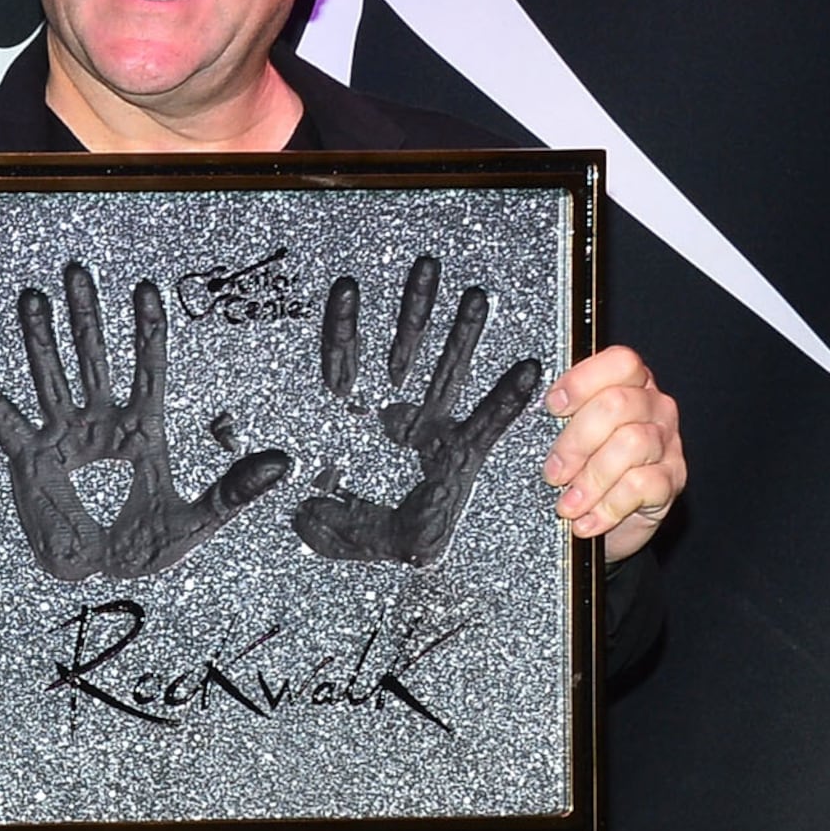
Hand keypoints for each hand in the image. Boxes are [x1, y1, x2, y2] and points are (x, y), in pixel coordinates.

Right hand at [0, 262, 290, 583]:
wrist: (103, 577)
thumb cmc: (149, 548)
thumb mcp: (198, 519)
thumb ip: (235, 491)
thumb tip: (284, 461)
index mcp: (142, 431)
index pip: (147, 371)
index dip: (147, 333)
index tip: (144, 290)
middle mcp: (100, 425)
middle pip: (93, 360)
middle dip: (86, 317)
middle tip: (77, 270)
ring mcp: (64, 439)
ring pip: (50, 379)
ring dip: (39, 338)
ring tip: (31, 297)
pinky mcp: (31, 461)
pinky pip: (6, 423)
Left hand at [292, 255, 548, 566]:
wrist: (402, 563)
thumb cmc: (363, 533)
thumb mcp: (324, 521)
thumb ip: (311, 511)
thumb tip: (304, 508)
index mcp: (352, 420)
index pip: (345, 360)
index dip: (345, 325)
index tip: (347, 289)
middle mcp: (394, 414)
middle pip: (403, 349)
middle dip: (415, 308)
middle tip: (425, 267)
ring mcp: (430, 428)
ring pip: (446, 370)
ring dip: (462, 334)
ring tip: (476, 296)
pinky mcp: (463, 452)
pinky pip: (487, 421)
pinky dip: (506, 398)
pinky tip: (525, 370)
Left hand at [540, 345, 686, 560]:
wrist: (609, 524)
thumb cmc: (581, 469)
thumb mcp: (564, 436)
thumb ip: (557, 415)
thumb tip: (519, 400)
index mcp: (629, 384)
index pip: (620, 362)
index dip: (584, 381)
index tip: (553, 407)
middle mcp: (653, 407)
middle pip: (618, 404)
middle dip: (576, 441)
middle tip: (553, 472)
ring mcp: (667, 443)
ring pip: (631, 443)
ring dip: (591, 479)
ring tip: (567, 504)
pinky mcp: (672, 480)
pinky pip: (642, 484)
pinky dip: (608, 506)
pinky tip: (588, 519)